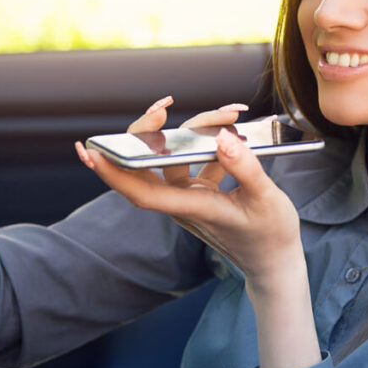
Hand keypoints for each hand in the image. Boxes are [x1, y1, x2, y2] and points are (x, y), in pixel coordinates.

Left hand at [74, 96, 320, 367]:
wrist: (275, 261)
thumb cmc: (271, 236)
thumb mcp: (265, 199)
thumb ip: (243, 167)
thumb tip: (222, 137)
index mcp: (193, 209)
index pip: (141, 193)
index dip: (114, 172)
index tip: (92, 152)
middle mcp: (183, 203)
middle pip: (148, 167)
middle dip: (146, 133)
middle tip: (161, 106)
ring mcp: (191, 197)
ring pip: (174, 157)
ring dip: (193, 131)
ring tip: (228, 113)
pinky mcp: (202, 193)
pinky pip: (195, 160)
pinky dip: (209, 142)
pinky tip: (233, 128)